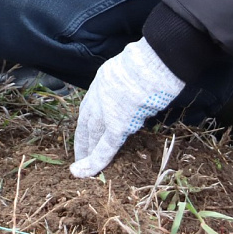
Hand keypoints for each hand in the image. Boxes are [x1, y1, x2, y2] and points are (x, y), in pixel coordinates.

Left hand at [70, 37, 184, 177]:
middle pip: (87, 122)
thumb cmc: (151, 62)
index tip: (84, 135)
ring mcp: (106, 109)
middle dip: (83, 140)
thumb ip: (127, 84)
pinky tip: (86, 171)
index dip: (86, 123)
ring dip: (87, 152)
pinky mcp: (118, 123)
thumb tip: (134, 97)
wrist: (153, 62)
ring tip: (82, 168)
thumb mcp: (130, 68)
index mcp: (102, 80)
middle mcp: (99, 95)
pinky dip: (96, 160)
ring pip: (92, 135)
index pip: (89, 107)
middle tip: (79, 157)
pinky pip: (105, 146)